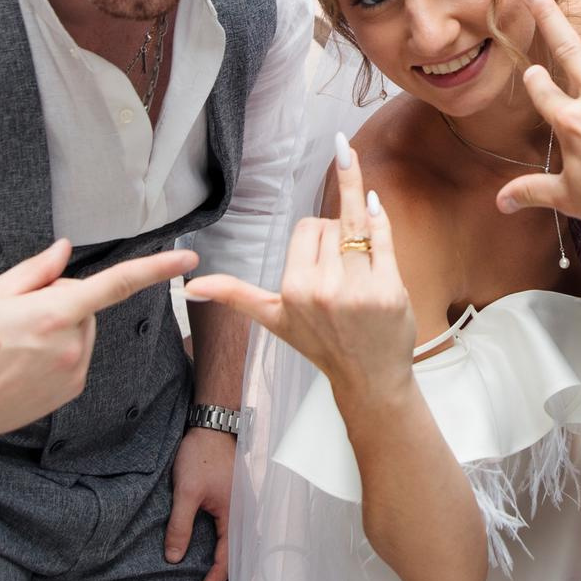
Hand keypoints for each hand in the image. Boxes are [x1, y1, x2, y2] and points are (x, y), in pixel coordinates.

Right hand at [0, 238, 198, 448]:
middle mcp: (73, 345)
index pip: (116, 285)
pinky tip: (22, 362)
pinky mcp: (69, 392)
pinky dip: (56, 352)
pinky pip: (74, 357)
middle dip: (61, 301)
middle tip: (18, 315)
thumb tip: (66, 251)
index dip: (155, 270)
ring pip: (80, 332)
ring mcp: (74, 372)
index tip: (187, 260)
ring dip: (59, 328)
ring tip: (15, 342)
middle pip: (84, 306)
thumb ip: (37, 272)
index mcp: (55, 314)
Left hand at [166, 426, 235, 580]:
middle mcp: (247, 520)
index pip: (225, 566)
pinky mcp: (240, 510)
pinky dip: (237, 566)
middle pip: (244, 569)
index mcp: (237, 519)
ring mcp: (246, 515)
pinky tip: (228, 574)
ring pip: (246, 559)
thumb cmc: (200, 456)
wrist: (214, 428)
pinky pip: (241, 546)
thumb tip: (174, 559)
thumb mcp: (186, 491)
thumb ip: (180, 526)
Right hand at [187, 140, 417, 413]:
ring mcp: (358, 288)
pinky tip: (375, 202)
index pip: (306, 227)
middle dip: (338, 235)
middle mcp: (323, 288)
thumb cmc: (322, 344)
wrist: (368, 378)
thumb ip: (235, 295)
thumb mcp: (273, 319)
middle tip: (345, 272)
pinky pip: (383, 235)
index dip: (316, 236)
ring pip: (357, 224)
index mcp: (294, 288)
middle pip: (332, 223)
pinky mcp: (389, 288)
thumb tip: (190, 287)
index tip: (323, 260)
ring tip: (364, 245)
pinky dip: (380, 216)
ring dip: (362, 227)